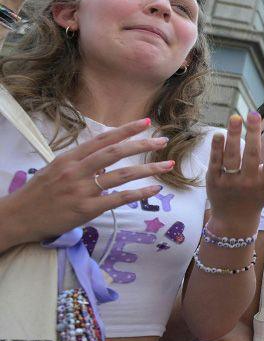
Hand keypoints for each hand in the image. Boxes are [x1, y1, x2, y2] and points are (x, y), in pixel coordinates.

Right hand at [0, 118, 172, 246]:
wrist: (19, 217)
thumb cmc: (40, 192)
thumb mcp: (56, 168)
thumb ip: (81, 160)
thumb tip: (106, 154)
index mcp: (69, 158)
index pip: (102, 139)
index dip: (125, 130)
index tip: (145, 123)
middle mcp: (76, 171)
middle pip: (115, 153)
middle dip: (142, 145)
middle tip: (162, 141)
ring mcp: (82, 190)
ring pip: (122, 175)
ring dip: (148, 169)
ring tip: (167, 165)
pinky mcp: (87, 209)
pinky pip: (118, 199)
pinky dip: (139, 193)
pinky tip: (154, 189)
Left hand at [206, 112, 263, 234]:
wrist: (234, 221)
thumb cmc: (258, 200)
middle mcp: (249, 182)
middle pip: (251, 154)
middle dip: (252, 133)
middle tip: (253, 113)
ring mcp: (230, 182)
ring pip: (232, 156)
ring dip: (232, 135)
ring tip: (235, 117)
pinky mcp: (214, 181)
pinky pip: (215, 162)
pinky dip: (216, 148)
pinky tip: (218, 134)